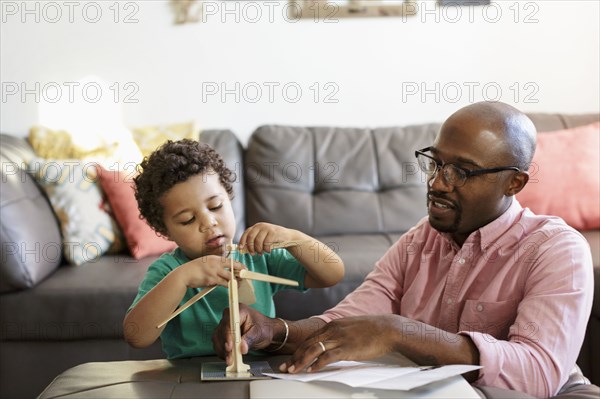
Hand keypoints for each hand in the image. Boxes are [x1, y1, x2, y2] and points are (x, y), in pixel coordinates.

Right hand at [180, 255, 244, 287]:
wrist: (184, 274)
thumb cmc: (194, 269)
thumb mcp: (205, 262)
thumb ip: (215, 265)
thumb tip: (225, 271)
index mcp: (214, 258)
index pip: (230, 260)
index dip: (238, 265)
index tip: (243, 268)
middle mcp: (215, 263)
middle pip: (233, 266)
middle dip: (240, 272)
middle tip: (244, 276)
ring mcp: (214, 271)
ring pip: (230, 276)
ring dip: (235, 281)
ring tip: (237, 284)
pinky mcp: (211, 280)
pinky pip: (223, 283)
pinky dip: (227, 285)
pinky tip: (229, 287)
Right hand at [212, 304, 276, 364]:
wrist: (264, 331)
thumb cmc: (263, 328)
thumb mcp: (259, 333)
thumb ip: (250, 339)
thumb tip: (242, 348)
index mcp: (239, 311)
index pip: (229, 322)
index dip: (227, 335)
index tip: (229, 347)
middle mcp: (229, 316)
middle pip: (221, 331)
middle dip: (225, 346)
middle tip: (230, 358)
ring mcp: (225, 324)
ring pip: (217, 338)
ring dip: (222, 350)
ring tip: (229, 360)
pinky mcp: (223, 333)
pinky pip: (218, 342)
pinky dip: (221, 351)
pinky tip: (227, 357)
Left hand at [239, 222, 299, 254]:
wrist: (288, 237)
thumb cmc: (273, 239)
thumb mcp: (262, 238)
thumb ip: (254, 241)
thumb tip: (243, 249)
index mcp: (256, 226)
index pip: (246, 233)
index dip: (242, 241)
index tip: (241, 248)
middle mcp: (261, 226)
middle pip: (250, 238)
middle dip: (250, 248)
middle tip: (252, 254)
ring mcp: (267, 228)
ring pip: (258, 241)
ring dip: (258, 250)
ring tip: (261, 253)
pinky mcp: (273, 232)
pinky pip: (266, 243)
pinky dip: (266, 249)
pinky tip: (268, 251)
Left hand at [280, 315, 399, 372]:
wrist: (387, 329)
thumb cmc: (371, 330)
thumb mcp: (349, 328)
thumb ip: (338, 334)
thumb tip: (330, 344)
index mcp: (332, 325)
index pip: (309, 338)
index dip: (298, 350)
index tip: (290, 359)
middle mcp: (333, 330)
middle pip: (308, 344)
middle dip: (295, 357)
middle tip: (285, 367)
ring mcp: (339, 339)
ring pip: (313, 350)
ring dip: (301, 361)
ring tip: (293, 370)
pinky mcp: (347, 348)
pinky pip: (328, 356)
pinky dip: (317, 364)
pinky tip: (311, 370)